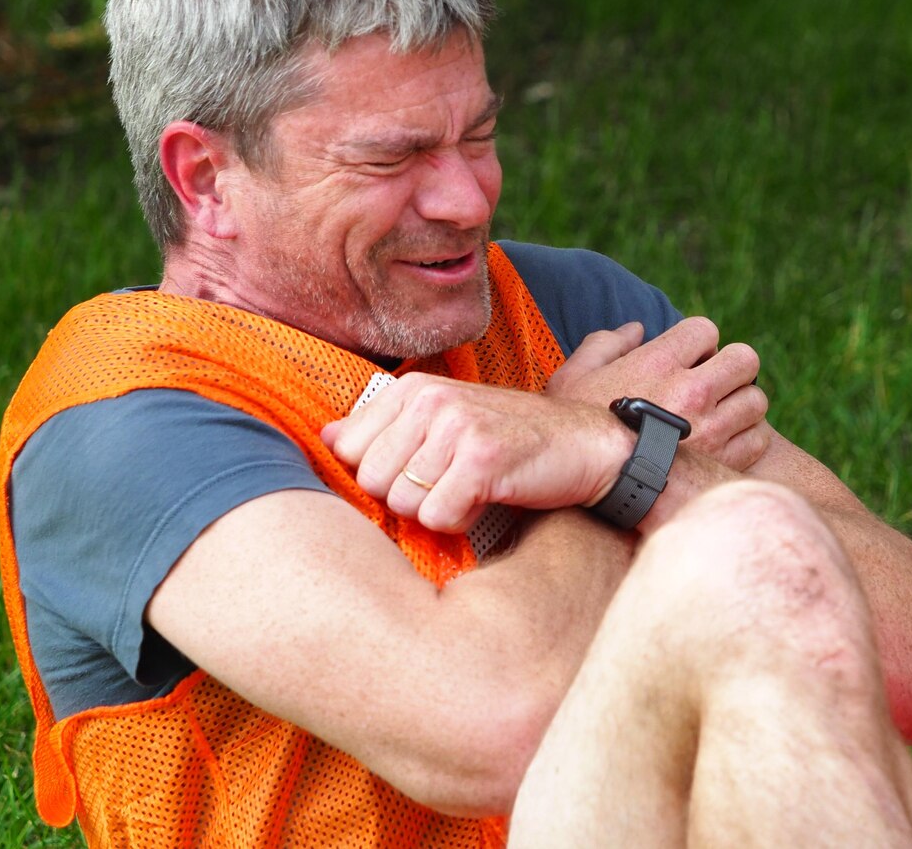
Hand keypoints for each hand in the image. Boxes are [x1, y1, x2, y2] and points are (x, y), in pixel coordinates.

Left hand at [322, 376, 629, 532]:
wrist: (585, 444)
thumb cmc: (510, 439)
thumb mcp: (442, 420)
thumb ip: (383, 426)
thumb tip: (325, 436)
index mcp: (413, 388)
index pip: (348, 452)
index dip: (383, 474)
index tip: (423, 468)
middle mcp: (430, 400)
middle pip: (371, 481)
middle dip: (408, 496)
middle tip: (450, 481)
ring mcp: (457, 427)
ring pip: (403, 504)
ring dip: (437, 510)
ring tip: (471, 487)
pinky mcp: (483, 460)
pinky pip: (439, 518)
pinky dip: (462, 522)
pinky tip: (487, 499)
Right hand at [547, 317, 771, 471]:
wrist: (583, 496)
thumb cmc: (575, 436)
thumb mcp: (573, 378)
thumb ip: (605, 345)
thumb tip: (636, 330)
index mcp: (658, 363)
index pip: (705, 330)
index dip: (700, 344)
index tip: (690, 361)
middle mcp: (691, 391)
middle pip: (745, 360)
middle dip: (733, 369)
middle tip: (717, 385)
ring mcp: (711, 429)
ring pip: (756, 401)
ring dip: (742, 407)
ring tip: (721, 417)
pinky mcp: (723, 463)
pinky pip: (757, 440)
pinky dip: (746, 440)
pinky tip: (725, 445)